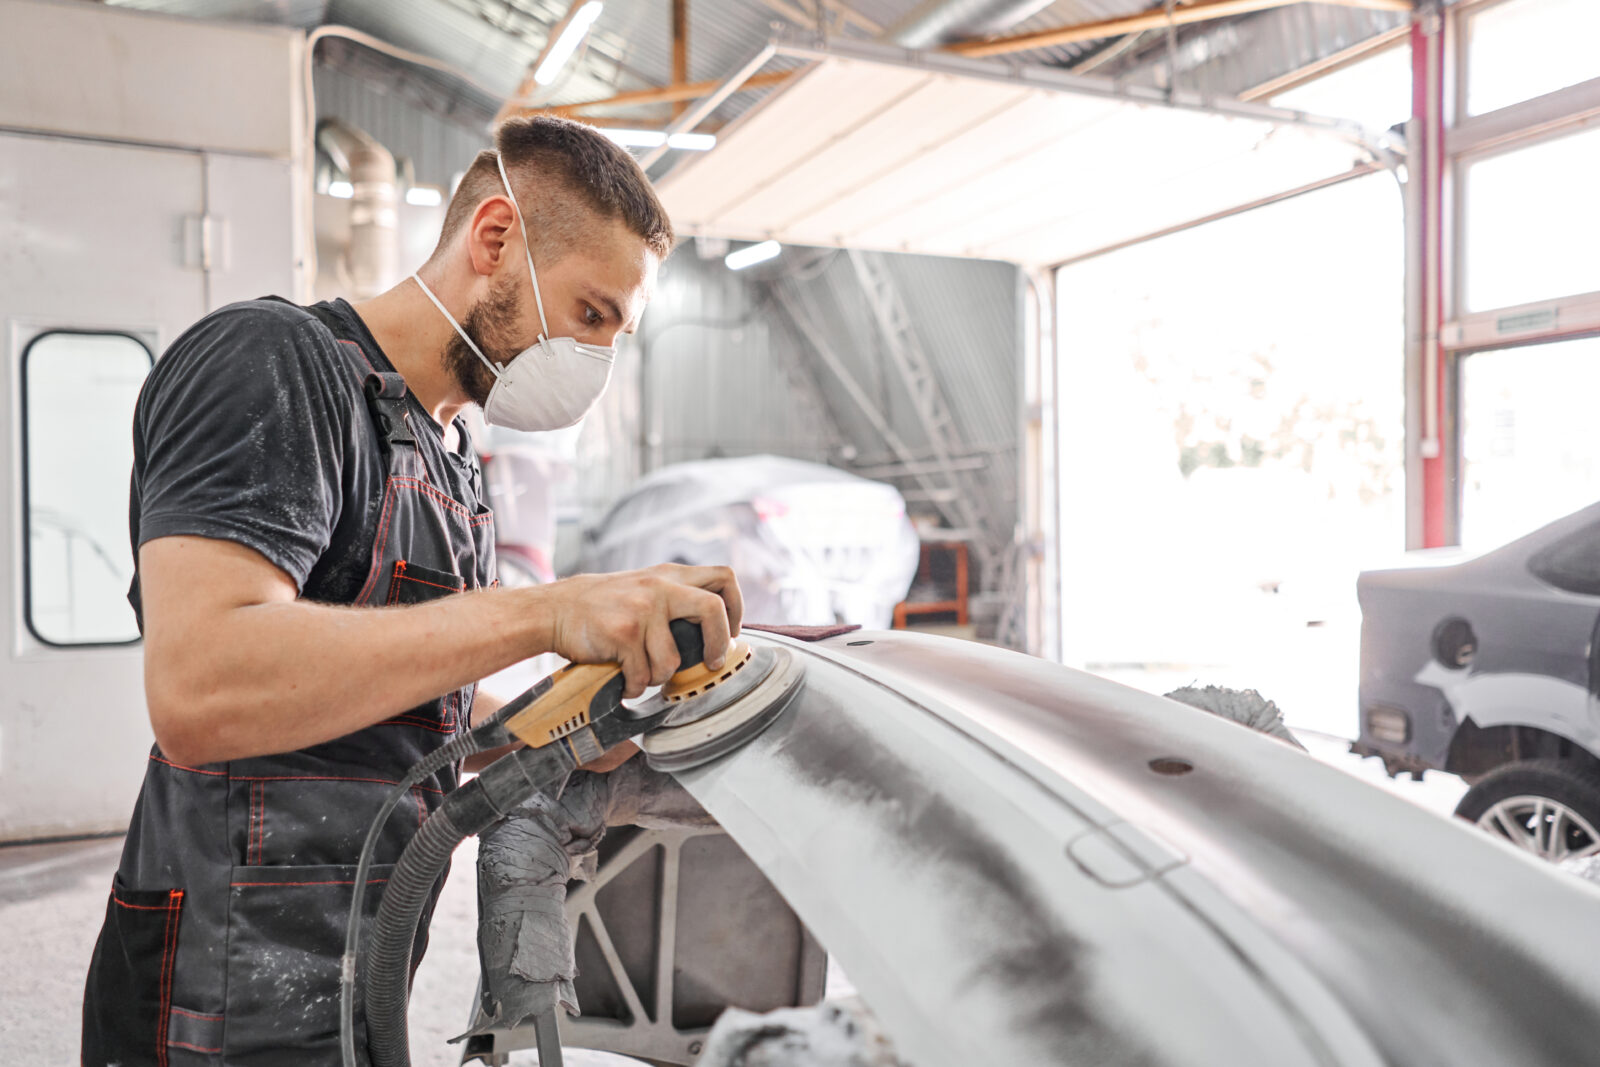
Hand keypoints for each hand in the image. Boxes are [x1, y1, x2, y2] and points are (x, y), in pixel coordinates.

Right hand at [541, 564, 743, 698]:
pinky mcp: (623, 633)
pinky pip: (642, 675)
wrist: (554, 609)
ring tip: (642, 673)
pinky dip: (634, 686)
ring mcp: (642, 609)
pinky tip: (624, 679)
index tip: (730, 632)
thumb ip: (675, 598)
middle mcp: (660, 588)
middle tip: (710, 662)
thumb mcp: (643, 587)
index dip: (736, 607)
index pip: (723, 577)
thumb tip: (713, 631)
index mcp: (670, 576)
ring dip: (658, 677)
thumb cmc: (602, 605)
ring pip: (672, 659)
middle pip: (713, 610)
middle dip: (717, 644)